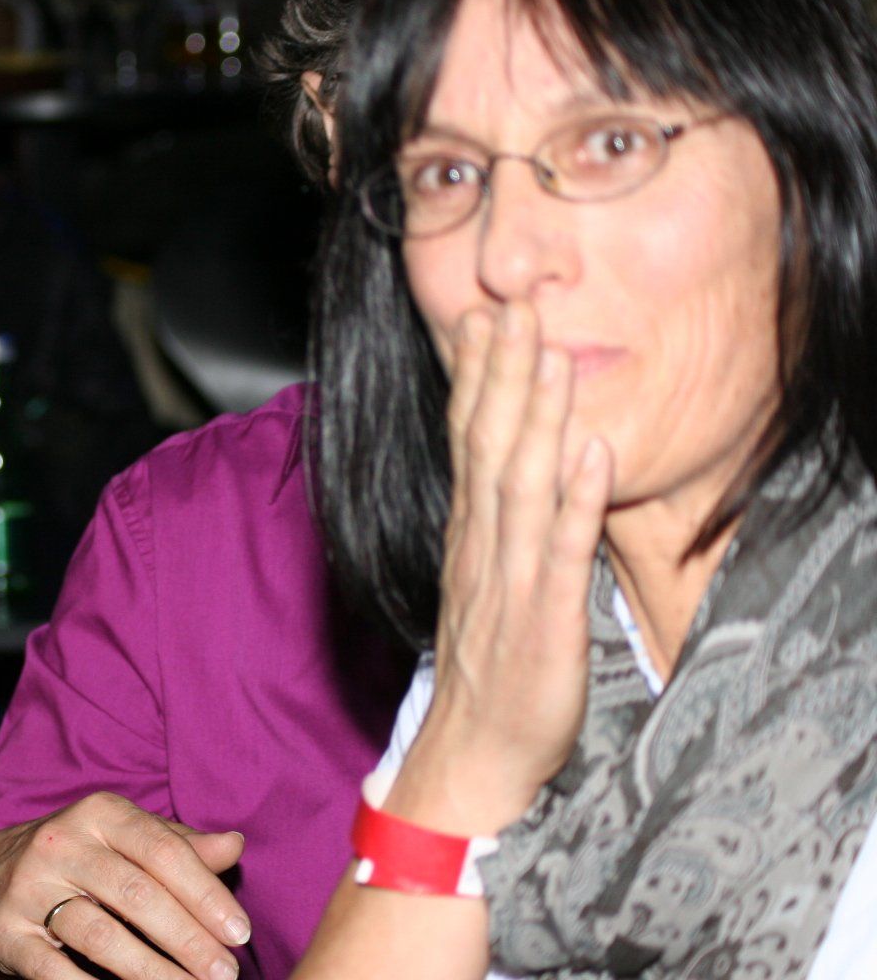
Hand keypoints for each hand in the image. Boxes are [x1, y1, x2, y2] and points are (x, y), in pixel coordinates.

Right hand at [0, 792, 248, 979]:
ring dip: (153, 972)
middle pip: (135, 894)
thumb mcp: (125, 840)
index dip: (205, 893)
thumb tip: (235, 845)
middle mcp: (61, 844)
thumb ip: (179, 846)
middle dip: (188, 939)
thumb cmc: (79, 858)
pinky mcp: (7, 934)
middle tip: (224, 973)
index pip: (162, 850)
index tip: (239, 933)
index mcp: (98, 814)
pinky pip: (56, 972)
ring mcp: (29, 889)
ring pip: (100, 935)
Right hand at [389, 304, 611, 833]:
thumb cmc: (487, 670)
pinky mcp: (543, 617)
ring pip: (520, 483)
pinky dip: (575, 500)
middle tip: (512, 306)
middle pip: (490, 444)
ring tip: (549, 355)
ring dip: (535, 417)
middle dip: (502, 373)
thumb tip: (514, 467)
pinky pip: (559, 550)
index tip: (483, 316)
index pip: (469, 440)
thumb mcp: (485, 582)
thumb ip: (497, 524)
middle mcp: (482, 544)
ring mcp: (509, 577)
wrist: (472, 753)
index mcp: (469, 534)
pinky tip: (591, 453)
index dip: (477, 376)